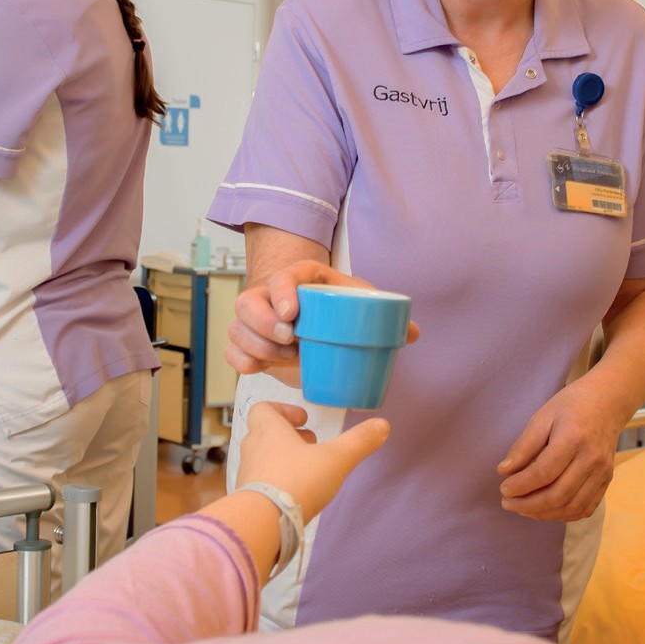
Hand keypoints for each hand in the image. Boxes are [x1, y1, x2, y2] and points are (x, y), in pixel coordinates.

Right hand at [225, 260, 418, 384]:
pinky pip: (232, 349)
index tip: (292, 313)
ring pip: (237, 326)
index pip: (284, 275)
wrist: (323, 321)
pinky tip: (260, 368)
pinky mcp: (251, 344)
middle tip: (290, 342)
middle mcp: (272, 295)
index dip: (282, 291)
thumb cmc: (342, 309)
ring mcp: (257, 320)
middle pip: (249, 301)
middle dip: (264, 324)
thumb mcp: (363, 305)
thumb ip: (388, 319)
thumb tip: (412, 333)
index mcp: (302, 278)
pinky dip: (241, 360)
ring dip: (255, 346)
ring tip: (285, 358)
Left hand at [236, 401, 389, 521]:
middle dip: (288, 437)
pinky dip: (277, 483)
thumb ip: (359, 442)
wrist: (263, 524)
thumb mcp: (336, 459)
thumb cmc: (298, 480)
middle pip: (264, 434)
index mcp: (268, 431)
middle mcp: (253, 449)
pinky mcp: (248, 499)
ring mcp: (247, 475)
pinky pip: (261, 483)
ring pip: (262, 459)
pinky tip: (296, 495)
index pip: (263, 408)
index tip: (304, 419)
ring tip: (307, 471)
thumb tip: (383, 424)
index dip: (283, 409)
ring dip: (282, 459)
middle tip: (310, 445)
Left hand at [496, 381, 624, 521]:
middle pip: (558, 495)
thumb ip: (523, 446)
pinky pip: (586, 508)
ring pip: (572, 506)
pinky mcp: (607, 480)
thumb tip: (504, 471)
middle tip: (508, 503)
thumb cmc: (571, 406)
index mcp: (573, 439)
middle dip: (528, 505)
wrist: (608, 402)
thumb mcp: (542, 417)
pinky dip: (564, 515)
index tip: (504, 489)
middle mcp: (591, 459)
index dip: (520, 486)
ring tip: (523, 508)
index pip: (543, 473)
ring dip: (544, 514)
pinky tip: (546, 510)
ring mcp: (602, 472)